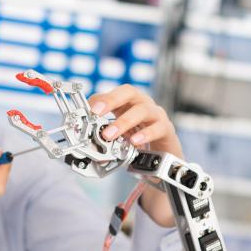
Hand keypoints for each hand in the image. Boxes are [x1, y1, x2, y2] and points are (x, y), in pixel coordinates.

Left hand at [88, 85, 181, 226]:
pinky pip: (158, 128)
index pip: (112, 94)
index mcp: (127, 102)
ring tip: (109, 135)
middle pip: (129, 92)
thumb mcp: (118, 136)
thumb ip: (103, 136)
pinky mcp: (167, 129)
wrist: (163, 158)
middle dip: (110, 100)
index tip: (87, 110)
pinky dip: (145, 134)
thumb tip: (83, 144)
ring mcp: (156, 115)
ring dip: (123, 122)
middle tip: (96, 112)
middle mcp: (142, 104)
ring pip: (142, 110)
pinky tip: (134, 141)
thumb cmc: (137, 142)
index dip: (99, 99)